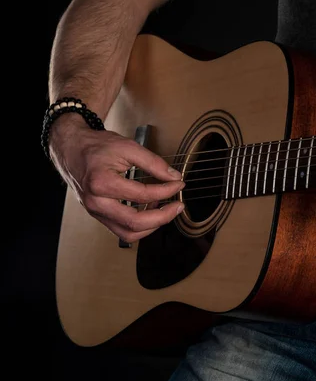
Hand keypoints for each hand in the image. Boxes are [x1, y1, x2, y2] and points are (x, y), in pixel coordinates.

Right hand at [49, 114, 185, 242]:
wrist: (71, 148)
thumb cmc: (97, 146)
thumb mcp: (128, 147)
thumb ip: (153, 163)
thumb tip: (174, 177)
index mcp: (101, 183)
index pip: (142, 195)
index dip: (166, 191)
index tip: (179, 184)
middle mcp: (95, 202)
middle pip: (135, 223)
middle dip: (163, 217)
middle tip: (178, 206)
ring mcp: (95, 212)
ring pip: (128, 233)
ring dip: (152, 226)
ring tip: (165, 209)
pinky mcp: (98, 215)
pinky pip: (121, 229)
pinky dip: (140, 224)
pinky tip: (150, 208)